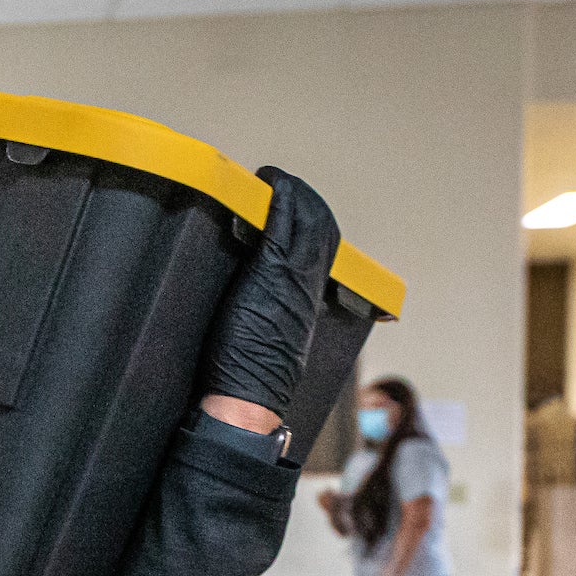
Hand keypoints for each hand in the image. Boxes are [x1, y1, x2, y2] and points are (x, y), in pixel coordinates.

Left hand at [197, 167, 343, 420]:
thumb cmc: (252, 375)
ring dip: (291, 192)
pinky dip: (278, 199)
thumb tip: (263, 302)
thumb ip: (275, 310)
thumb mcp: (274, 335)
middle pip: (322, 225)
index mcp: (312, 298)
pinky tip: (269, 184)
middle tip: (280, 183)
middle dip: (305, 198)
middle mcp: (309, 284)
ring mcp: (292, 278)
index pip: (326, 245)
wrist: (250, 397)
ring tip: (272, 179)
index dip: (314, 220)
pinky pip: (281, 226)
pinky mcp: (270, 274)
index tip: (295, 206)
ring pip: (306, 218)